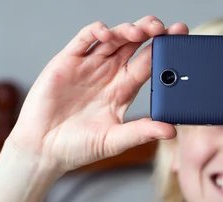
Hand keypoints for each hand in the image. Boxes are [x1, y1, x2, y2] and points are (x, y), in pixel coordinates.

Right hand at [8, 16, 187, 172]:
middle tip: (165, 28)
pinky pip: (83, 39)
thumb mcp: (115, 140)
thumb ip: (142, 132)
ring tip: (141, 31)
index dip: (164, 50)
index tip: (180, 40)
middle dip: (151, 32)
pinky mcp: (66, 61)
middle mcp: (108, 74)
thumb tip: (172, 131)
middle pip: (134, 45)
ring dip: (128, 30)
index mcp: (123, 90)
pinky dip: (95, 32)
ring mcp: (88, 66)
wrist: (42, 150)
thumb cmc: (78, 147)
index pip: (149, 64)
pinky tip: (106, 34)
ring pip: (113, 38)